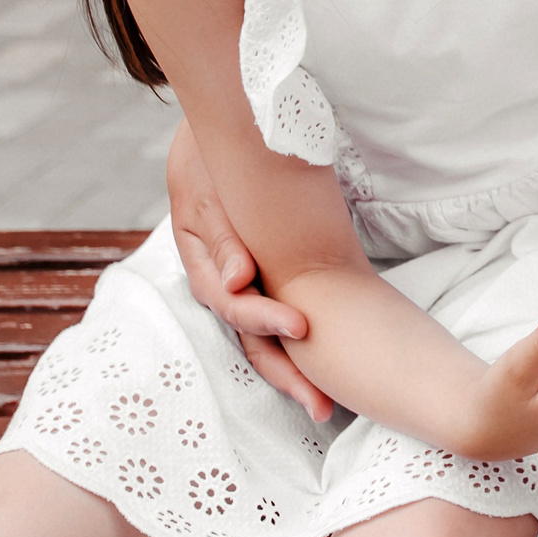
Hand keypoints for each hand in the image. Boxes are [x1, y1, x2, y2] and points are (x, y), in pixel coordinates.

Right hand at [167, 121, 330, 421]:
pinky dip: (302, 339)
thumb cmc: (211, 159)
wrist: (217, 132)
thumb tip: (236, 282)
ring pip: (267, 337)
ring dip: (296, 370)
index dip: (266, 319)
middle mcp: (226, 282)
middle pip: (253, 339)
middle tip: (323, 404)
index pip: (236, 306)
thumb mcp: (207, 192)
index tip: (301, 327)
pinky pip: (284, 310)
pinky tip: (330, 358)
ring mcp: (246, 282)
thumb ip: (220, 238)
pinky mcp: (269, 272)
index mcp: (207, 264)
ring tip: (328, 404)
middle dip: (287, 374)